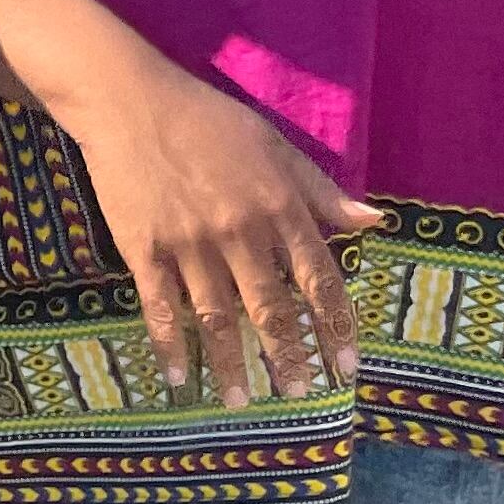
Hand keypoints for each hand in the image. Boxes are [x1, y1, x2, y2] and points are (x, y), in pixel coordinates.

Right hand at [68, 61, 381, 404]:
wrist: (129, 101)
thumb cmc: (208, 120)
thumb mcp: (275, 146)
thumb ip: (321, 191)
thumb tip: (374, 222)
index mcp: (277, 206)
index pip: (318, 278)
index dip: (335, 326)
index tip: (346, 367)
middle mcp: (239, 231)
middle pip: (270, 308)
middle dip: (287, 357)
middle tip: (298, 394)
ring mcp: (189, 243)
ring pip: (216, 317)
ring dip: (230, 364)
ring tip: (239, 402)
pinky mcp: (144, 247)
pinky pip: (160, 306)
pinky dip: (170, 344)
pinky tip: (177, 376)